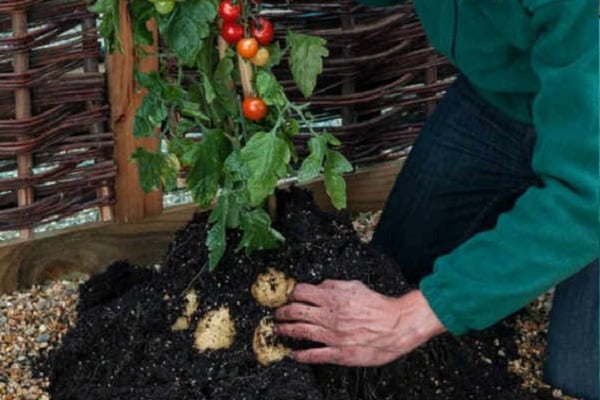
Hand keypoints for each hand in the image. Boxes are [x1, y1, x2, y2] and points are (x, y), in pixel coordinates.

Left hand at [275, 280, 445, 365]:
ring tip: (279, 329)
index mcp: (333, 297)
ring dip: (286, 330)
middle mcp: (329, 316)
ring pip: (300, 331)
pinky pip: (315, 355)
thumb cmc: (379, 306)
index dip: (291, 293)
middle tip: (277, 313)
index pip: (301, 292)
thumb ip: (334, 285)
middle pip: (296, 311)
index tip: (287, 296)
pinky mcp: (340, 353)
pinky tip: (294, 354)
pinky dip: (301, 355)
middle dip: (282, 312)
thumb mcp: (355, 286)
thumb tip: (320, 285)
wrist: (397, 325)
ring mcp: (333, 336)